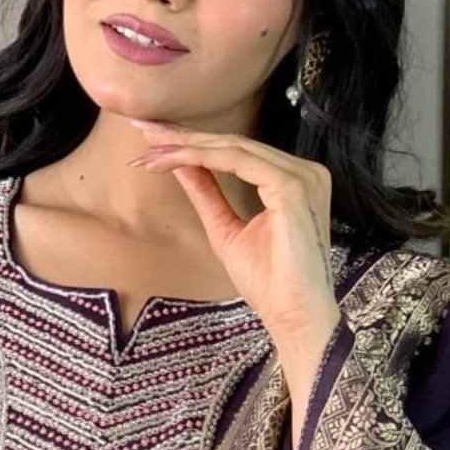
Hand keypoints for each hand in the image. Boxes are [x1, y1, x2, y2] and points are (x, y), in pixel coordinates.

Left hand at [128, 118, 341, 357]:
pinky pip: (239, 161)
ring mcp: (303, 177)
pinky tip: (174, 158)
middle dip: (185, 138)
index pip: (238, 153)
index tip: (154, 145)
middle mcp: (304, 172)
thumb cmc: (269, 283)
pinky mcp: (293, 187)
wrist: (293, 317)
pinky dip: (203, 158)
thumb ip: (208, 193)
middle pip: (235, 144)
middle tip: (144, 132)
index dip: (194, 146)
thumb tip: (180, 162)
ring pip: (234, 149)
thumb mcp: (226, 229)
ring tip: (151, 151)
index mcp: (294, 181)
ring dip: (188, 147)